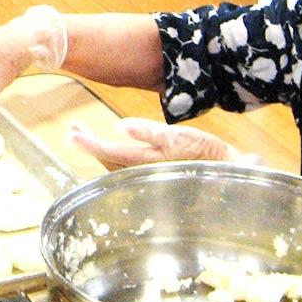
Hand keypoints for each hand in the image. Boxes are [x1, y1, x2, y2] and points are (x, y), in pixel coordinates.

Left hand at [68, 117, 257, 169]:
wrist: (228, 174)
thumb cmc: (206, 154)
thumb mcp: (180, 138)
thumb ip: (150, 133)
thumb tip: (121, 126)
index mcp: (146, 162)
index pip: (109, 153)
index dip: (89, 144)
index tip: (72, 133)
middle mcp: (142, 172)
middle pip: (107, 159)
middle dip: (89, 145)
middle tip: (73, 131)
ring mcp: (148, 175)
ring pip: (114, 165)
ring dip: (97, 149)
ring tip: (82, 135)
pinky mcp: (155, 175)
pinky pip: (125, 168)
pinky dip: (111, 156)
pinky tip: (109, 146)